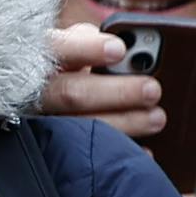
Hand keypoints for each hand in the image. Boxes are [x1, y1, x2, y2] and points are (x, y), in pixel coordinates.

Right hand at [40, 23, 165, 140]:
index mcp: (40, 57)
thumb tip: (127, 46)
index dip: (86, 49)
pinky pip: (86, 156)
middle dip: (116, 92)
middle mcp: (38, 91)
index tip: (119, 49)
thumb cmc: (68, 62)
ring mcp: (44, 122)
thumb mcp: (75, 44)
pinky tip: (144, 150)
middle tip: (153, 89)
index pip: (57, 49)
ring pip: (81, 127)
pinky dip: (120, 150)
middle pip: (72, 93)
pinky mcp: (58, 148)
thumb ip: (94, 40)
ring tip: (157, 117)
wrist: (38, 95)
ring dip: (124, 123)